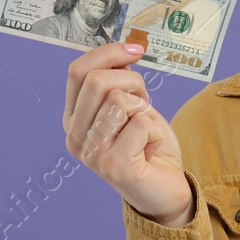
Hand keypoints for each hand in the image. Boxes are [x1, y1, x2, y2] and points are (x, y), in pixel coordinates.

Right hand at [63, 42, 192, 226]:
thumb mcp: (131, 106)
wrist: (166, 190)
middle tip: (145, 101)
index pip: (77, 71)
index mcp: (73, 119)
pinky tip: (150, 147)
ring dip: (144, 109)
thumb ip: (119, 81)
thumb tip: (125, 49)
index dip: (108, 52)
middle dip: (131, 81)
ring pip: (119, 100)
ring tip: (145, 128)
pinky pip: (139, 123)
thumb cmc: (148, 147)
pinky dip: (155, 130)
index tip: (136, 49)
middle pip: (96, 81)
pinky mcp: (115, 166)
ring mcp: (92, 154)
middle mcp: (75, 137)